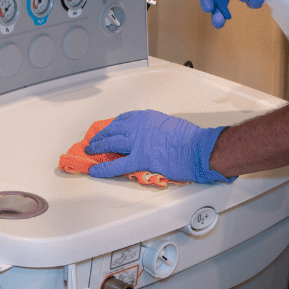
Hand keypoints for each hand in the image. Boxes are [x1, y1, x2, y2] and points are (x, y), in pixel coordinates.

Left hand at [85, 110, 233, 184]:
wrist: (198, 148)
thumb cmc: (190, 138)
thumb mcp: (170, 124)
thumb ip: (156, 129)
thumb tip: (150, 138)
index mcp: (146, 117)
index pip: (123, 120)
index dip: (113, 126)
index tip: (109, 129)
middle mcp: (138, 127)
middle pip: (113, 131)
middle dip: (101, 136)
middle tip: (94, 140)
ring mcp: (138, 143)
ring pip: (111, 144)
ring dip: (98, 147)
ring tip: (90, 150)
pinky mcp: (140, 159)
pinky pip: (117, 165)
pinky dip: (104, 169)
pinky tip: (94, 171)